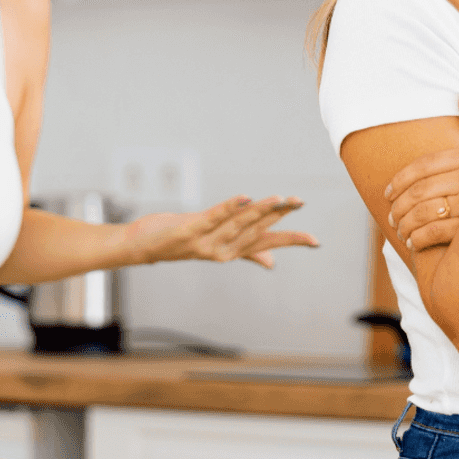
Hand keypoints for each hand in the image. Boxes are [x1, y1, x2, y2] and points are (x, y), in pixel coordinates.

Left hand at [123, 195, 319, 269]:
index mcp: (231, 251)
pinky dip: (229, 207)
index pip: (267, 243)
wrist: (143, 246)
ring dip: (260, 210)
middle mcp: (221, 251)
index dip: (290, 240)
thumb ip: (245, 251)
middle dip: (278, 216)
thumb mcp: (214, 246)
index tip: (315, 241)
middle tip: (299, 201)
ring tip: (280, 198)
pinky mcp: (189, 230)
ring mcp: (205, 242)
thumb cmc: (180, 241)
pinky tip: (244, 196)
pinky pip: (213, 217)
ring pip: (238, 224)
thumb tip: (272, 262)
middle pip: (255, 230)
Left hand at [389, 92, 458, 256]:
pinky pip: (437, 233)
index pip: (423, 165)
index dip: (400, 179)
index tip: (388, 191)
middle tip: (391, 215)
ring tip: (399, 231)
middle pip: (419, 190)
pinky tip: (412, 243)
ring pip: (423, 212)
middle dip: (398, 204)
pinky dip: (419, 239)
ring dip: (405, 224)